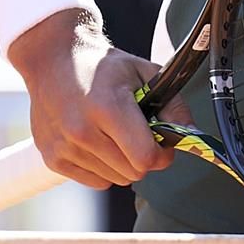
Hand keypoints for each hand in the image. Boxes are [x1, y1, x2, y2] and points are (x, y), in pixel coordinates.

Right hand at [9, 14, 174, 188]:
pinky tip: (99, 142)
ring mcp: (64, 147)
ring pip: (115, 180)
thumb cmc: (103, 66)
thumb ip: (173, 105)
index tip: (163, 143)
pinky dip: (104, 168)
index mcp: (107, 107)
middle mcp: (82, 131)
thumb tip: (191, 135)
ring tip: (116, 135)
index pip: (145, 157)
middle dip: (145, 158)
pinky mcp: (52, 159)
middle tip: (140, 135)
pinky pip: (95, 182)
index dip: (162, 154)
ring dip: (124, 164)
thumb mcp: (145, 73)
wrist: (54, 61)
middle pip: (133, 172)